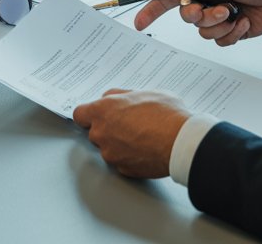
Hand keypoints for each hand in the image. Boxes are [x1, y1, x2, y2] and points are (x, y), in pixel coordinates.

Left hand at [72, 89, 190, 178]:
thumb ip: (122, 95)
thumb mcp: (144, 92)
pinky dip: (130, 157)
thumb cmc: (166, 114)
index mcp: (103, 110)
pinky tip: (145, 149)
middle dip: (107, 129)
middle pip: (94, 132)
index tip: (95, 115)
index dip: (88, 115)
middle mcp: (102, 133)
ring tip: (141, 137)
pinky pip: (121, 162)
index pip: (80, 114)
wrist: (181, 142)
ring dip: (119, 144)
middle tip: (128, 124)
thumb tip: (114, 97)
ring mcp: (111, 154)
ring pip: (108, 148)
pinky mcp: (123, 169)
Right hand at [134, 0, 261, 45]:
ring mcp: (216, 15)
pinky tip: (244, 21)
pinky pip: (219, 40)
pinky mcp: (229, 30)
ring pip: (202, 31)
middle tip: (216, 10)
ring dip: (219, 24)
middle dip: (198, 15)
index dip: (153, 6)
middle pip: (184, 15)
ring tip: (235, 13)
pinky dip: (233, 33)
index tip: (140, 20)